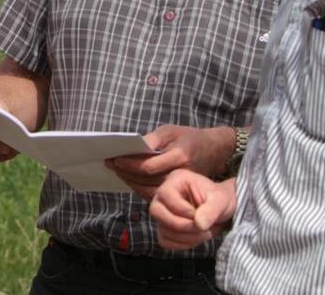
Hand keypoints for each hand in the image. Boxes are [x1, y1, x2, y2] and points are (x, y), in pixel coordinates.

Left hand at [105, 125, 232, 199]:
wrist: (214, 150)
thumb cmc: (189, 137)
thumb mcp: (171, 130)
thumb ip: (152, 139)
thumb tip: (132, 147)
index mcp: (180, 156)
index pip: (149, 166)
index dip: (130, 164)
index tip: (115, 158)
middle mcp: (181, 173)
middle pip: (148, 180)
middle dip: (126, 173)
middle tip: (109, 164)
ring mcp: (182, 185)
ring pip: (151, 190)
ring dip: (130, 182)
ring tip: (116, 172)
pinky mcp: (180, 191)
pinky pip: (157, 194)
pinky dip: (140, 188)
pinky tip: (130, 180)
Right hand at [149, 170, 235, 249]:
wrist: (222, 210)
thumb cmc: (220, 200)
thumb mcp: (221, 201)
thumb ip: (211, 210)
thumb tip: (199, 225)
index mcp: (175, 180)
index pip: (166, 195)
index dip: (184, 210)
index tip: (203, 217)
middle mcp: (164, 195)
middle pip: (156, 212)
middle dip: (181, 225)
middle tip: (202, 229)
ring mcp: (162, 212)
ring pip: (162, 230)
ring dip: (186, 237)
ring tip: (204, 233)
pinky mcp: (164, 227)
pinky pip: (165, 241)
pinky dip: (182, 244)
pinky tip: (196, 237)